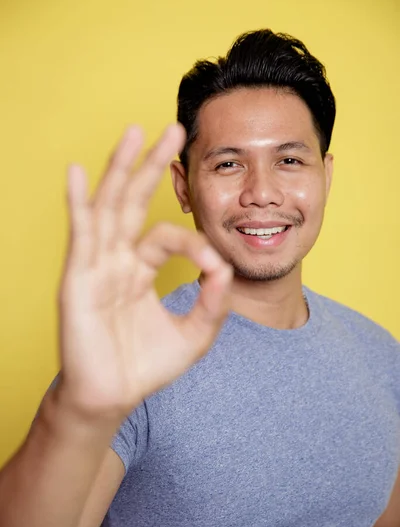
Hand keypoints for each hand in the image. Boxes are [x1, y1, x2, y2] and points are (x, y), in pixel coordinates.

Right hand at [57, 124, 231, 420]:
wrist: (114, 397)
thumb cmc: (146, 366)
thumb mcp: (194, 334)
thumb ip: (214, 302)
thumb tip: (225, 268)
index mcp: (141, 267)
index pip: (169, 235)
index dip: (196, 244)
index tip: (216, 267)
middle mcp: (117, 259)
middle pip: (135, 201)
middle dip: (153, 164)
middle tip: (173, 129)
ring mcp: (96, 265)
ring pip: (109, 207)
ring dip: (121, 168)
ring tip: (134, 131)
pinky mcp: (78, 279)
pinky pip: (80, 235)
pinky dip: (78, 203)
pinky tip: (80, 172)